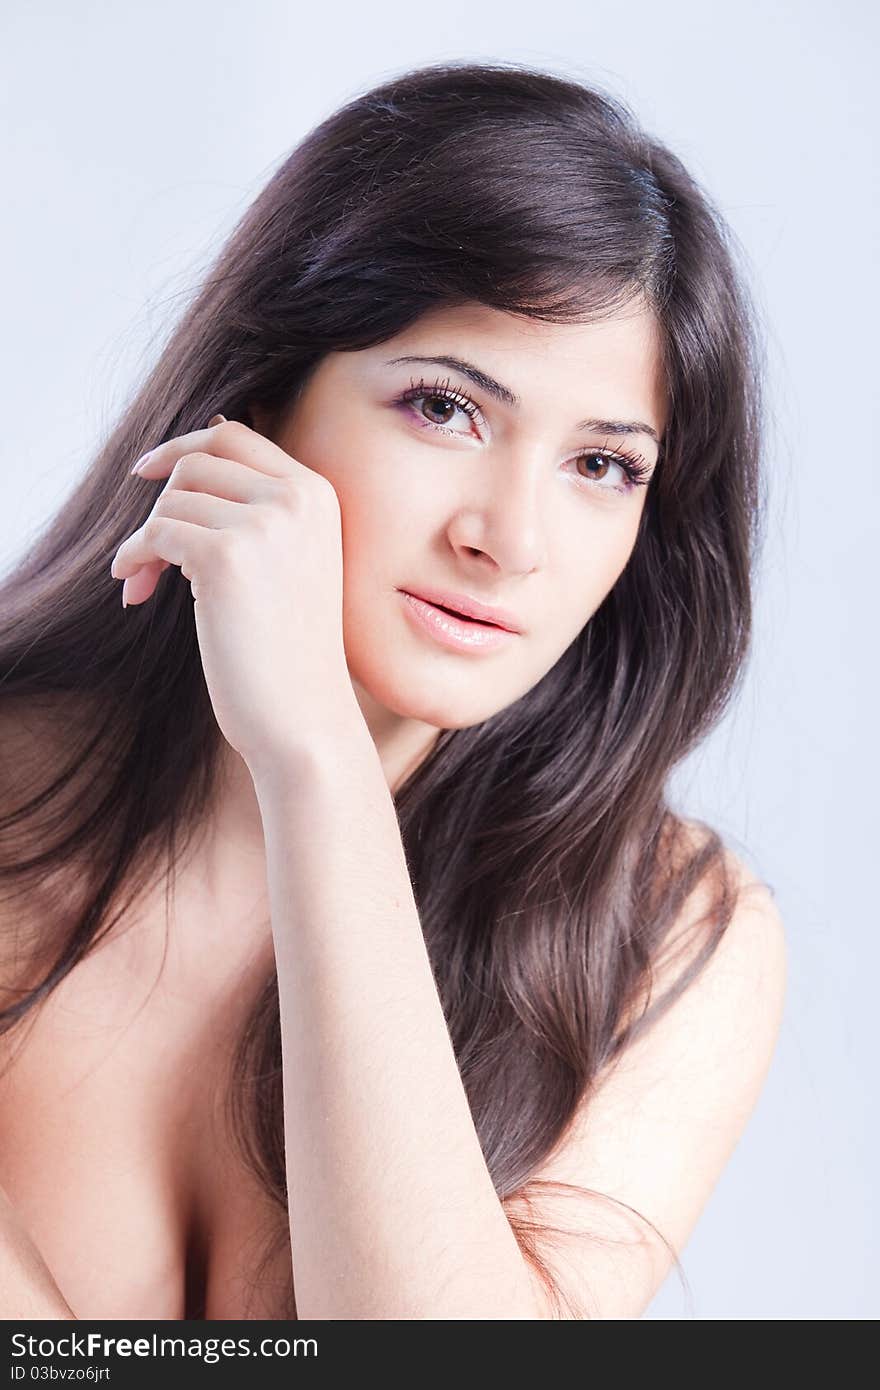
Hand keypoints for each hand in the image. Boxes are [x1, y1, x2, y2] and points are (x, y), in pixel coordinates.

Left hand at [110, 417, 365, 773]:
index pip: (235, 435)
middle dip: (160, 505)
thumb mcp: (289, 562)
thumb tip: (186, 457)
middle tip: (147, 557)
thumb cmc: (288, 652)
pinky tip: (133, 592)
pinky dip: (133, 560)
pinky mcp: (225, 556)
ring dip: (145, 542)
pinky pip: (155, 535)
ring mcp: (264, 524)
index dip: (183, 447)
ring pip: (171, 502)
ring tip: (145, 586)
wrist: (304, 716)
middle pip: (196, 463)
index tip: (146, 474)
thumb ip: (256, 510)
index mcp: (317, 494)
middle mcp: (297, 498)